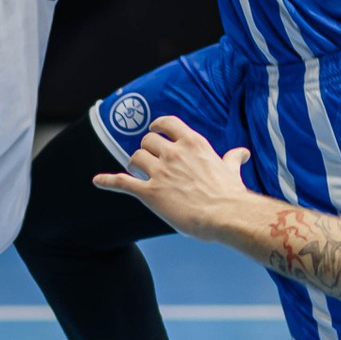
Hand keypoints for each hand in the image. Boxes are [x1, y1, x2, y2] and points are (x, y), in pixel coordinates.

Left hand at [93, 114, 260, 240]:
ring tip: (137, 172)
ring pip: (135, 158)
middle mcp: (174, 153)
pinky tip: (98, 181)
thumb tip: (242, 152)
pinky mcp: (150, 193)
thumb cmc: (231, 195)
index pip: (167, 123)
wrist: (226, 215)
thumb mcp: (231, 170)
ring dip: (134, 164)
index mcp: (193, 143)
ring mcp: (160, 172)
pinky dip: (108, 181)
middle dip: (146, 149)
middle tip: (148, 160)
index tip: (153, 130)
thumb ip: (232, 159)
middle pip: (147, 140)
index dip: (156, 126)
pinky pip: (123, 182)